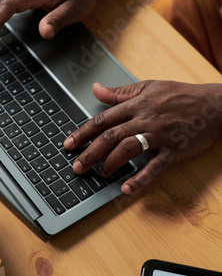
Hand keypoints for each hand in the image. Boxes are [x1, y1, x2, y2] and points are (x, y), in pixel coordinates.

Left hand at [63, 80, 221, 193]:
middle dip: (90, 152)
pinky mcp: (174, 150)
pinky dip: (141, 178)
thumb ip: (120, 92)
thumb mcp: (148, 86)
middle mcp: (145, 119)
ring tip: (99, 174)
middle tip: (76, 166)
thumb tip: (96, 89)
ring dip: (110, 163)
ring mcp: (160, 135)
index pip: (103, 119)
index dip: (83, 132)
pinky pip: (156, 166)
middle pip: (111, 136)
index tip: (68, 144)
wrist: (214, 104)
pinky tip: (127, 188)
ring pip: (129, 149)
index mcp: (137, 104)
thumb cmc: (181, 95)